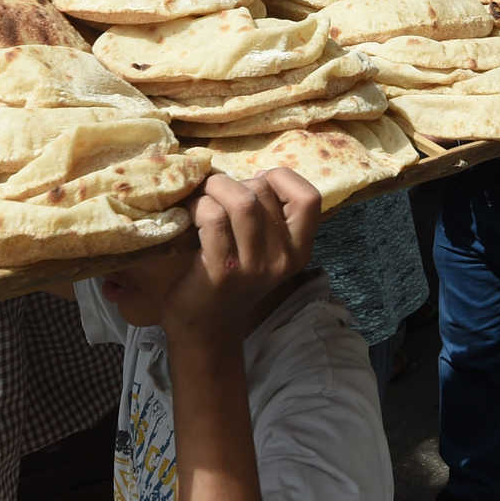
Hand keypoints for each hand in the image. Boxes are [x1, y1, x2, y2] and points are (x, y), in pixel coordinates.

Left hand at [158, 171, 322, 345]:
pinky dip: (199, 206)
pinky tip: (190, 215)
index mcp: (299, 250)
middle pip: (263, 191)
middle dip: (233, 182)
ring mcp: (254, 267)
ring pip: (242, 201)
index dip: (281, 179)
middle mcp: (283, 259)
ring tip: (202, 198)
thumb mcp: (264, 250)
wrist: (205, 327)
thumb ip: (269, 215)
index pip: (309, 198)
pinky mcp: (222, 271)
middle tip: (215, 194)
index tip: (256, 186)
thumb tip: (252, 173)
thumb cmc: (232, 277)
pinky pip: (214, 218)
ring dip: (214, 189)